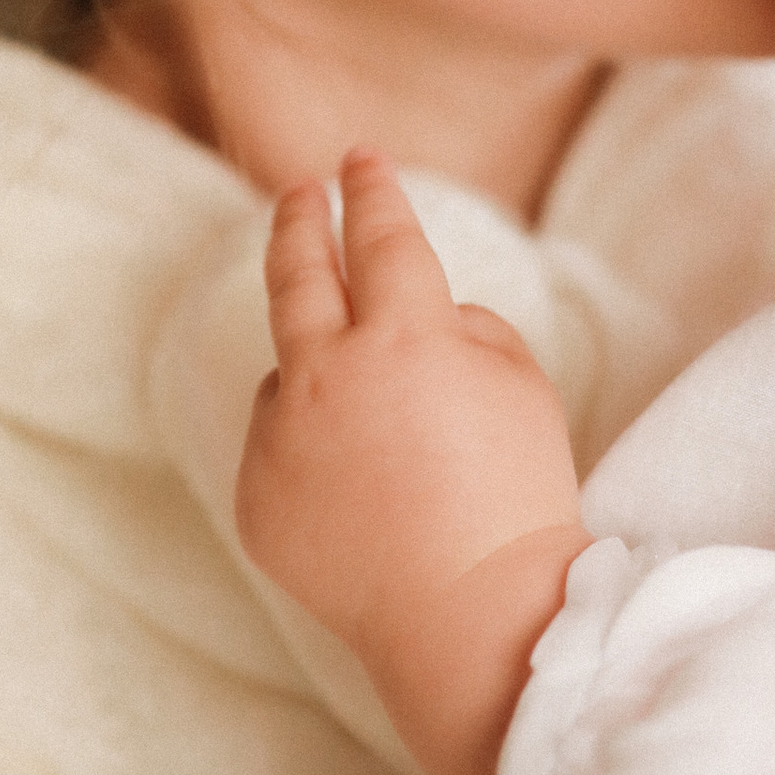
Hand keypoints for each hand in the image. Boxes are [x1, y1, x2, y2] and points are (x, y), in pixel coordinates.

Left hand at [236, 151, 585, 774]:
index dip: (371, 190)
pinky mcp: (255, 497)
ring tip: (386, 432)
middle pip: (296, 272)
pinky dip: (312, 447)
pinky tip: (364, 491)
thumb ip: (460, 326)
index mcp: (401, 336)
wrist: (468, 615)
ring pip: (288, 369)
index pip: (380, 236)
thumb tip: (417, 322)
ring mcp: (280, 438)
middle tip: (300, 194)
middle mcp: (325, 374)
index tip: (359, 160)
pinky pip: (277, 443)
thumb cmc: (514, 493)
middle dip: (299, 221)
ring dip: (324, 373)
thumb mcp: (519, 382)